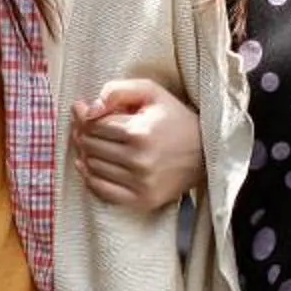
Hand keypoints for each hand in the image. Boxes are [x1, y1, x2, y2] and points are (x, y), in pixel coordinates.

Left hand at [74, 76, 203, 212]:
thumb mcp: (151, 92)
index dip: (84, 116)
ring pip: (92, 167)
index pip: (93, 125)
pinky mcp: (142, 200)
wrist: (206, 153)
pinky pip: (101, 191)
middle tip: (87, 128)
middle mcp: (138, 161)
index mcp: (139, 133)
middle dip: (84, 134)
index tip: (84, 112)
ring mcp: (140, 184)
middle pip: (90, 146)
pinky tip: (89, 167)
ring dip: (87, 154)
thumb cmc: (175, 118)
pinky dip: (90, 178)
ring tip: (94, 144)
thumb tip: (87, 108)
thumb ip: (117, 90)